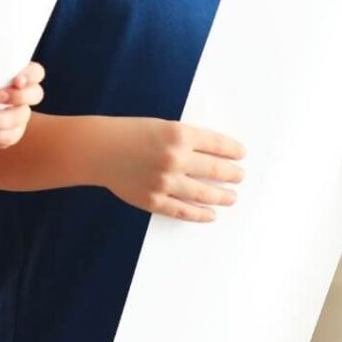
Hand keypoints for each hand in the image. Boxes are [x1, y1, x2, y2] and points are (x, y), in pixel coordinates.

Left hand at [0, 62, 44, 153]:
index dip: (30, 76)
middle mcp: (22, 95)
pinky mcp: (11, 134)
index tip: (16, 81)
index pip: (36, 72)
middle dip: (19, 96)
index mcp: (16, 76)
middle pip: (36, 94)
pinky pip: (11, 136)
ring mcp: (19, 115)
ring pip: (21, 117)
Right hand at [97, 117, 244, 222]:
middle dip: (232, 174)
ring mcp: (164, 181)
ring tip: (232, 197)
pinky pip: (183, 211)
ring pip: (203, 193)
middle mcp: (175, 158)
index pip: (217, 143)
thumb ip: (186, 139)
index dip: (232, 150)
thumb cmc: (131, 133)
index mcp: (179, 134)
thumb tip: (214, 154)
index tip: (241, 154)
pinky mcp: (154, 200)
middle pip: (215, 169)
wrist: (100, 149)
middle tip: (240, 176)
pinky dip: (200, 215)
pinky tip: (211, 215)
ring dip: (222, 196)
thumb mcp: (163, 126)